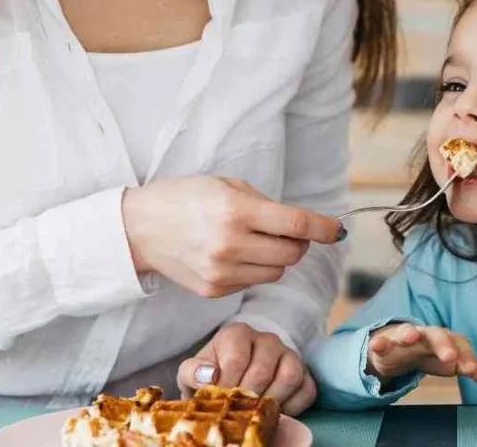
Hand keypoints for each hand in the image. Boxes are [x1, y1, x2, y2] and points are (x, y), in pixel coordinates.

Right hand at [123, 176, 343, 297]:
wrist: (138, 228)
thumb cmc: (186, 198)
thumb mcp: (228, 186)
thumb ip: (267, 205)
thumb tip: (304, 225)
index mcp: (237, 211)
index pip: (297, 224)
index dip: (324, 228)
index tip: (337, 230)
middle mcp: (232, 245)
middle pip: (293, 253)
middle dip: (298, 242)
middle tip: (284, 231)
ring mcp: (222, 272)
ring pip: (278, 271)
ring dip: (276, 257)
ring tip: (251, 241)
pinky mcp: (215, 291)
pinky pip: (254, 282)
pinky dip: (253, 269)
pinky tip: (231, 255)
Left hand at [178, 323, 316, 415]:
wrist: (232, 377)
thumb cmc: (212, 375)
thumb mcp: (192, 372)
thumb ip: (192, 372)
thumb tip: (209, 376)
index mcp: (238, 333)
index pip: (236, 360)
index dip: (227, 385)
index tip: (220, 399)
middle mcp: (267, 339)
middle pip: (263, 371)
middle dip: (247, 398)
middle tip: (237, 411)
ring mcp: (289, 354)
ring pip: (291, 376)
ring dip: (272, 401)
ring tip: (256, 412)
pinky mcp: (305, 373)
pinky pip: (307, 390)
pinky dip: (293, 407)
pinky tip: (275, 413)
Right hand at [366, 323, 476, 385]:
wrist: (399, 346)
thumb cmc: (430, 354)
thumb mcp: (450, 362)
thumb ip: (470, 367)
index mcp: (446, 339)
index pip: (459, 344)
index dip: (466, 357)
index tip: (472, 370)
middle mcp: (426, 335)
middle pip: (437, 335)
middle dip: (443, 345)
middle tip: (450, 358)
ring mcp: (405, 337)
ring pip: (407, 332)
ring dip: (409, 333)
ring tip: (410, 337)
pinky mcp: (386, 343)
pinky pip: (381, 341)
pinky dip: (379, 342)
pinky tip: (376, 345)